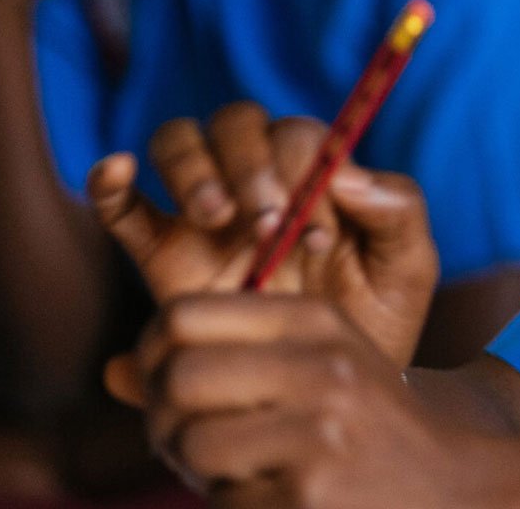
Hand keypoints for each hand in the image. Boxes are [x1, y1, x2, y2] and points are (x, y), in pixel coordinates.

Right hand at [91, 102, 437, 389]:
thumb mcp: (408, 268)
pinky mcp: (163, 255)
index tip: (320, 234)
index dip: (304, 167)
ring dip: (194, 167)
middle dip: (250, 162)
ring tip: (218, 218)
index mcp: (316, 177)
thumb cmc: (376, 324)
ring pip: (178, 143)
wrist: (329, 395)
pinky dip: (110, 179)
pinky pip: (121, 206)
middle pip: (235, 123)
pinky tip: (118, 171)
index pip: (296, 134)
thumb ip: (399, 208)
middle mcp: (258, 184)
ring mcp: (207, 216)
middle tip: (270, 224)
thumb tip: (344, 171)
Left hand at [135, 294, 493, 507]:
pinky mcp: (307, 495)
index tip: (169, 379)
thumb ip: (226, 353)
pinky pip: (221, 497)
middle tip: (183, 436)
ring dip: (191, 467)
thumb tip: (112, 371)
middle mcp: (320, 366)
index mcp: (317, 320)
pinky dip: (232, 501)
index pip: (182, 315)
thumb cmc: (365, 423)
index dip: (154, 351)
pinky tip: (271, 495)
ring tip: (228, 468)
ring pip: (190, 442)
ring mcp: (317, 432)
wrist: (454, 485)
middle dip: (161, 415)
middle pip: (176, 376)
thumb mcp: (317, 362)